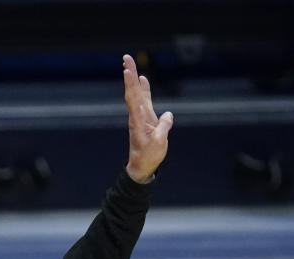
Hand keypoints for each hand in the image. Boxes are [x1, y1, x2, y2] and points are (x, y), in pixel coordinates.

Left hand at [122, 54, 172, 183]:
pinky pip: (143, 100)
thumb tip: (168, 115)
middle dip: (130, 73)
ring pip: (137, 94)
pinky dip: (143, 89)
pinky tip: (142, 80)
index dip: (130, 83)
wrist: (141, 166)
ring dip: (134, 79)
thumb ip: (163, 127)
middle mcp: (136, 115)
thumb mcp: (159, 143)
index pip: (133, 97)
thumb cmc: (149, 156)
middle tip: (126, 57)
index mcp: (138, 120)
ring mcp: (140, 116)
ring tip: (130, 64)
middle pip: (132, 91)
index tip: (127, 69)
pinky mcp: (145, 118)